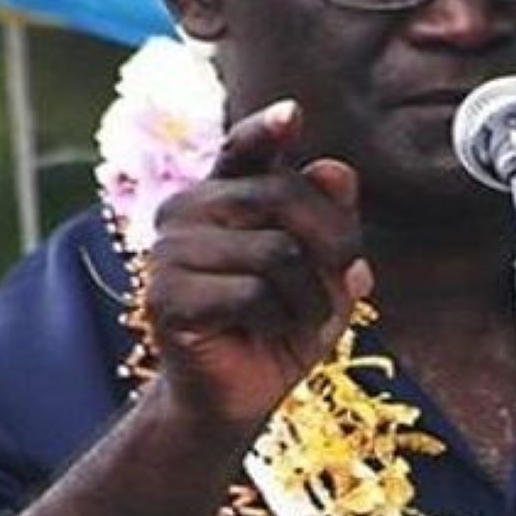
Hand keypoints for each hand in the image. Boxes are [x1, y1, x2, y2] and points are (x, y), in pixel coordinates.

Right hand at [141, 99, 370, 436]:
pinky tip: (263, 334)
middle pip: (280, 195)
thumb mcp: (323, 273)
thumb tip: (334, 170)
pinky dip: (280, 320)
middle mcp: (188, 210)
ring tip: (297, 318)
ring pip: (275, 251)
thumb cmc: (279, 329)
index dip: (266, 130)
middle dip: (334, 241)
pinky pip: (252, 293)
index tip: (293, 115)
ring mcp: (169, 250)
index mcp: (223, 195)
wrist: (235, 401)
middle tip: (350, 281)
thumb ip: (332, 221)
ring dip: (309, 295)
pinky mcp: (165, 295)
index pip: (243, 149)